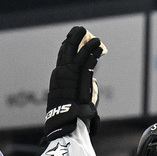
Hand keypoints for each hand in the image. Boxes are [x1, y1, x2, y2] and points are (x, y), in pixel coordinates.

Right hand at [43, 26, 105, 141]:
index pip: (61, 59)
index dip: (66, 47)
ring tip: (96, 39)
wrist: (67, 125)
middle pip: (66, 51)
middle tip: (80, 30)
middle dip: (73, 39)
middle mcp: (60, 75)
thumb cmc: (71, 120)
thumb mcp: (73, 104)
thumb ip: (82, 90)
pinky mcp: (77, 78)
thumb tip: (94, 83)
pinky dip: (93, 52)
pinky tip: (99, 47)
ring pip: (78, 53)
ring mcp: (68, 75)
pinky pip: (87, 61)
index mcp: (57, 81)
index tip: (71, 39)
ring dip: (88, 43)